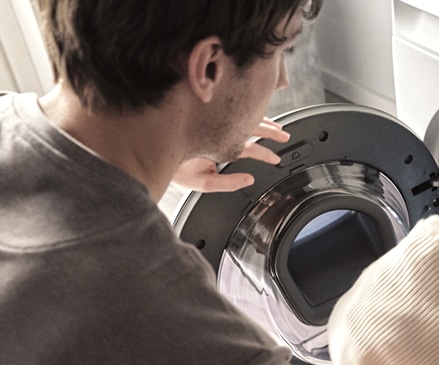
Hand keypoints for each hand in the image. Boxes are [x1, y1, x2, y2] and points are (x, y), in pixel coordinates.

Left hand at [172, 118, 290, 192]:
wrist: (154, 145)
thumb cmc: (174, 165)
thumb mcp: (201, 182)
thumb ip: (227, 183)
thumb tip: (249, 180)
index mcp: (222, 145)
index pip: (251, 148)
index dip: (266, 154)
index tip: (276, 159)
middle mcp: (221, 128)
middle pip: (254, 127)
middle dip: (272, 133)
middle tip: (285, 137)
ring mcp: (216, 118)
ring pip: (246, 115)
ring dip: (262, 120)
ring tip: (276, 127)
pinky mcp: (210, 112)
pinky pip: (234, 107)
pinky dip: (247, 111)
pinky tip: (254, 112)